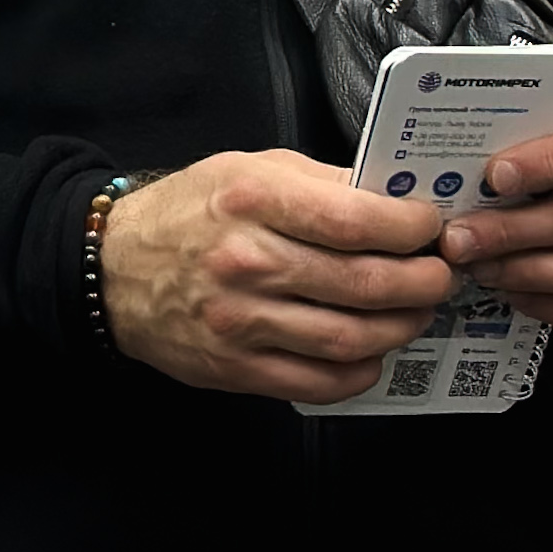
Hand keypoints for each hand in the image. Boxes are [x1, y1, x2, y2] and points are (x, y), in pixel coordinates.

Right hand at [99, 151, 455, 403]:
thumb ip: (324, 183)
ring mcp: (240, 322)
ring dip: (402, 327)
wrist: (111, 269)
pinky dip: (361, 371)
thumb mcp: (252, 168)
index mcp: (254, 201)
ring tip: (417, 311)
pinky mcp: (235, 369)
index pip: (356, 220)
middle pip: (364, 283)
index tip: (431, 227)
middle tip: (441, 274)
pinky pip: (317, 382)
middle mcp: (248, 262)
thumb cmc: (190, 212)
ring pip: (350, 338)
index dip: (411, 228)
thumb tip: (395, 198)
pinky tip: (374, 352)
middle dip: (423, 281)